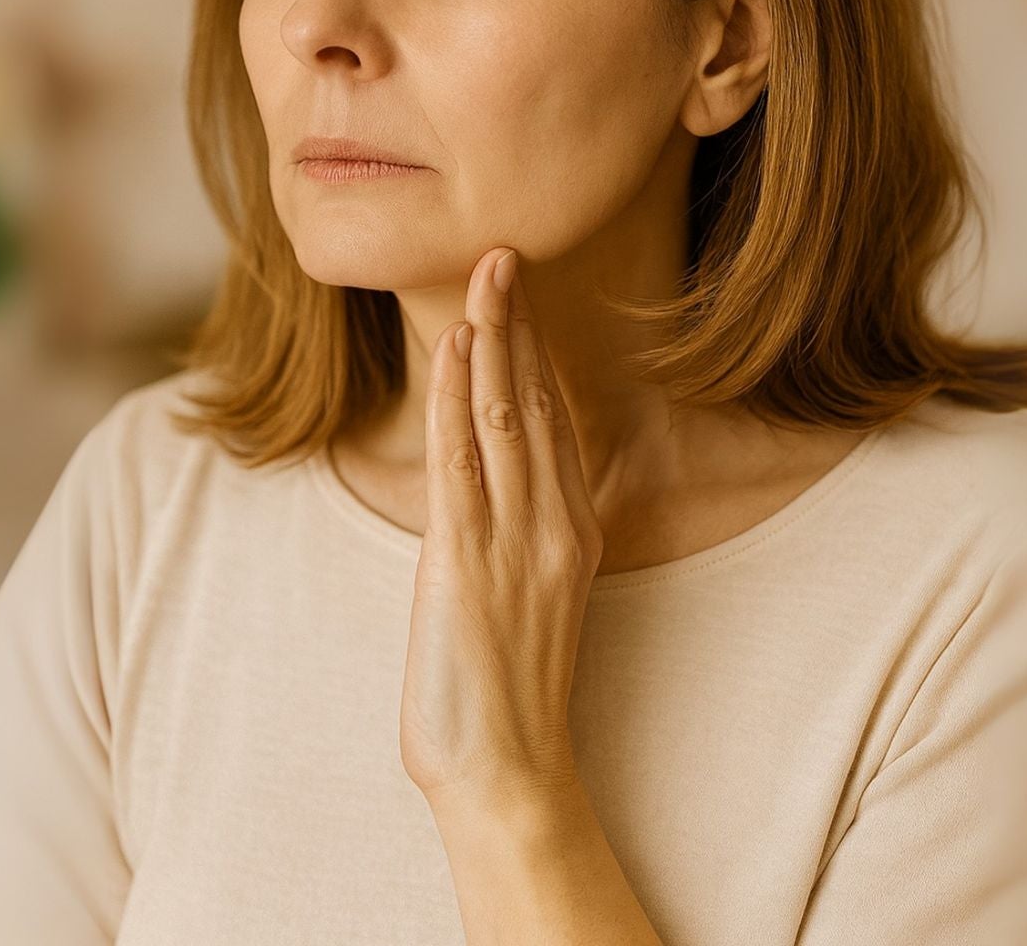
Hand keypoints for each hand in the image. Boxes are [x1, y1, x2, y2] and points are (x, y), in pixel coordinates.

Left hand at [399, 246, 603, 813]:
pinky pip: (461, 459)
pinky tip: (453, 348)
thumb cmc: (507, 697)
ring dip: (491, 337)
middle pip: (535, 402)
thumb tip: (490, 492)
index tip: (522, 299)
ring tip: (484, 276)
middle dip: (519, 323)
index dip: (536, 353)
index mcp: (574, 532)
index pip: (554, 421)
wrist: (508, 771)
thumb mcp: (528, 601)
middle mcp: (554, 525)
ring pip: (504, 415)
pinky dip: (456, 395)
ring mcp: (515, 540)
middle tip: (505, 256)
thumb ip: (519, 538)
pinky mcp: (467, 560)